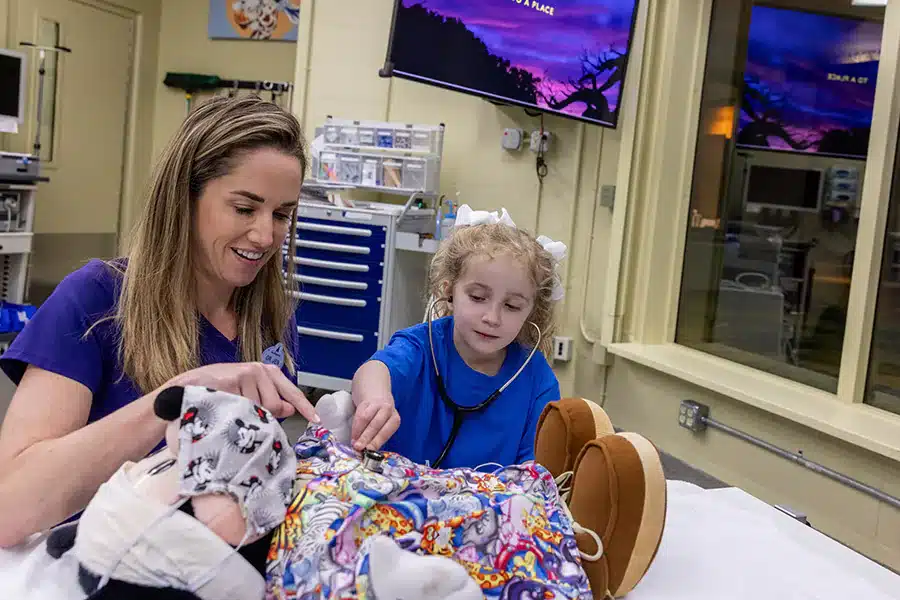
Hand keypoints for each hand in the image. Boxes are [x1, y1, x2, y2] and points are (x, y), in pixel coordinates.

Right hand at [164, 362, 318, 421]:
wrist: (187, 387)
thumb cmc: (220, 391)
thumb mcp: (249, 394)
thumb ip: (270, 401)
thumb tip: (290, 409)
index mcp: (267, 372)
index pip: (291, 392)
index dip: (304, 407)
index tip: (316, 420)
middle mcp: (259, 370)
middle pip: (274, 406)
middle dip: (262, 415)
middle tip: (242, 411)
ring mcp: (245, 374)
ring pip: (258, 409)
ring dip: (245, 415)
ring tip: (230, 407)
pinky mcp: (232, 380)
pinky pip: (243, 408)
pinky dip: (234, 413)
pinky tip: (224, 406)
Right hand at [350, 394, 399, 451]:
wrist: (375, 392)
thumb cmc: (380, 414)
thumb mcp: (384, 424)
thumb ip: (377, 436)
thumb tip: (368, 451)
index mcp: (394, 420)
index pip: (385, 432)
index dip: (376, 442)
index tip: (368, 451)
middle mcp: (388, 410)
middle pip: (376, 425)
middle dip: (366, 438)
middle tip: (358, 448)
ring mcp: (376, 404)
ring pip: (367, 419)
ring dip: (359, 432)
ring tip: (354, 442)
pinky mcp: (365, 401)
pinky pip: (359, 414)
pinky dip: (355, 426)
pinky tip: (353, 433)